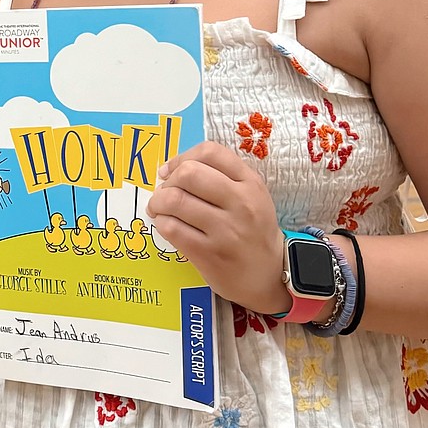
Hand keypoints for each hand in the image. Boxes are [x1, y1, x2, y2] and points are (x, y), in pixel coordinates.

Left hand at [148, 141, 285, 314]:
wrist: (268, 275)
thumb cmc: (253, 231)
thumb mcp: (251, 196)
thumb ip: (220, 176)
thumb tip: (170, 169)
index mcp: (250, 183)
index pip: (210, 152)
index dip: (182, 157)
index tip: (172, 170)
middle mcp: (240, 203)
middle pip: (189, 173)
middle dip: (168, 181)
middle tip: (166, 192)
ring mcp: (225, 230)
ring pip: (175, 200)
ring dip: (158, 202)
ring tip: (160, 209)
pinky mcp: (209, 254)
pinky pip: (172, 228)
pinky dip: (162, 223)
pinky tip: (166, 225)